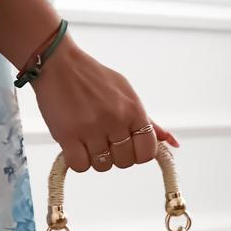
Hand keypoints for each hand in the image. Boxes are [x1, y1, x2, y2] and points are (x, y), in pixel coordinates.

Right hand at [30, 34, 179, 172]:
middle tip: (102, 139)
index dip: (136, 154)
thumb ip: (147, 121)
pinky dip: (76, 161)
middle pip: (124, 162)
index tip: (125, 146)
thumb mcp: (126, 94)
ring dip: (93, 158)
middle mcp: (116, 120)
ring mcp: (92, 128)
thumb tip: (170, 142)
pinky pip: (80, 166)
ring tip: (86, 138)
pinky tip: (74, 145)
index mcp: (133, 110)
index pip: (147, 152)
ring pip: (102, 166)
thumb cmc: (92, 78)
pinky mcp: (68, 135)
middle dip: (114, 156)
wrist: (59, 64)